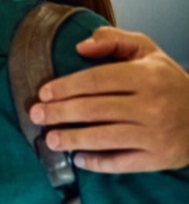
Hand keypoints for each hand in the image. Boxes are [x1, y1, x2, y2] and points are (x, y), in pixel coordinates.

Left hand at [31, 26, 188, 171]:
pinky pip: (122, 162)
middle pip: (95, 109)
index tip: (44, 93)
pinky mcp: (158, 158)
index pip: (97, 80)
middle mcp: (152, 106)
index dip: (66, 87)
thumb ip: (114, 40)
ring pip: (105, 137)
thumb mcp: (147, 52)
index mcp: (146, 77)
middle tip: (36, 115)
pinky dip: (98, 163)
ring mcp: (155, 134)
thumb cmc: (167, 82)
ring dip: (73, 139)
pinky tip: (78, 159)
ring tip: (50, 140)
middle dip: (60, 113)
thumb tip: (81, 47)